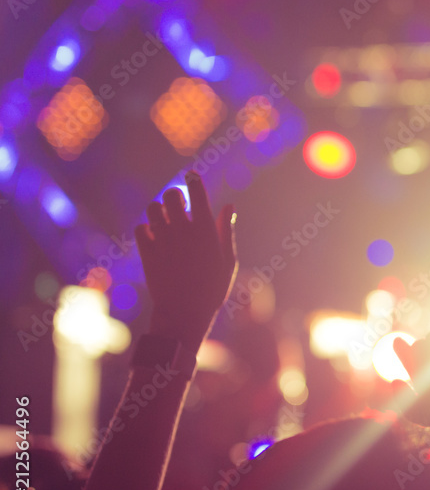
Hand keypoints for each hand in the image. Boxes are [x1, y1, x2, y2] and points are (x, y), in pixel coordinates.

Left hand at [135, 171, 236, 350]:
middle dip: (174, 196)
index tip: (191, 175)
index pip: (197, 192)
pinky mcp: (146, 252)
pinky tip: (155, 237)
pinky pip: (140, 228)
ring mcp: (162, 240)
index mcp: (206, 231)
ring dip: (158, 210)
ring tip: (165, 221)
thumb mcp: (227, 261)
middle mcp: (183, 231)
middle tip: (178, 205)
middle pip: (171, 195)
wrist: (184, 314)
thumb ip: (226, 231)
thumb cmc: (212, 289)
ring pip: (152, 208)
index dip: (193, 179)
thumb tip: (229, 205)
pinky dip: (146, 229)